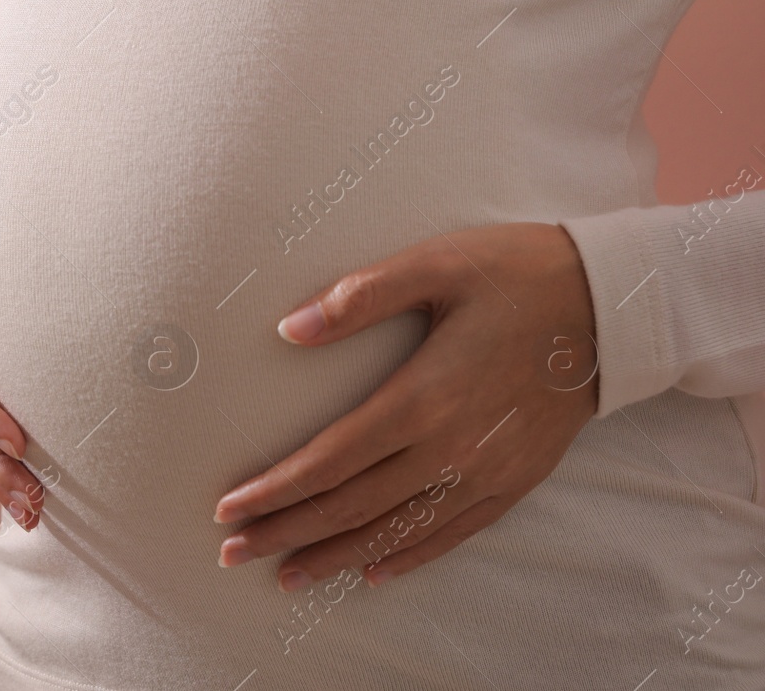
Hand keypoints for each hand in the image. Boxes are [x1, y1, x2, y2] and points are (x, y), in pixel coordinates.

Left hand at [212, 222, 598, 588]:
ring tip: (287, 576)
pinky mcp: (515, 479)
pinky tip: (373, 570)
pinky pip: (452, 533)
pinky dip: (408, 556)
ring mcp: (486, 471)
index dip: (276, 490)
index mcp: (422, 396)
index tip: (228, 508)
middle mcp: (451, 448)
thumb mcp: (434, 264)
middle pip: (352, 506)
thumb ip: (358, 297)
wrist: (614, 305)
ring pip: (397, 531)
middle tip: (232, 552)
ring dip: (336, 556)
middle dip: (286, 533)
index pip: (330, 460)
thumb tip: (289, 329)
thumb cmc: (515, 274)